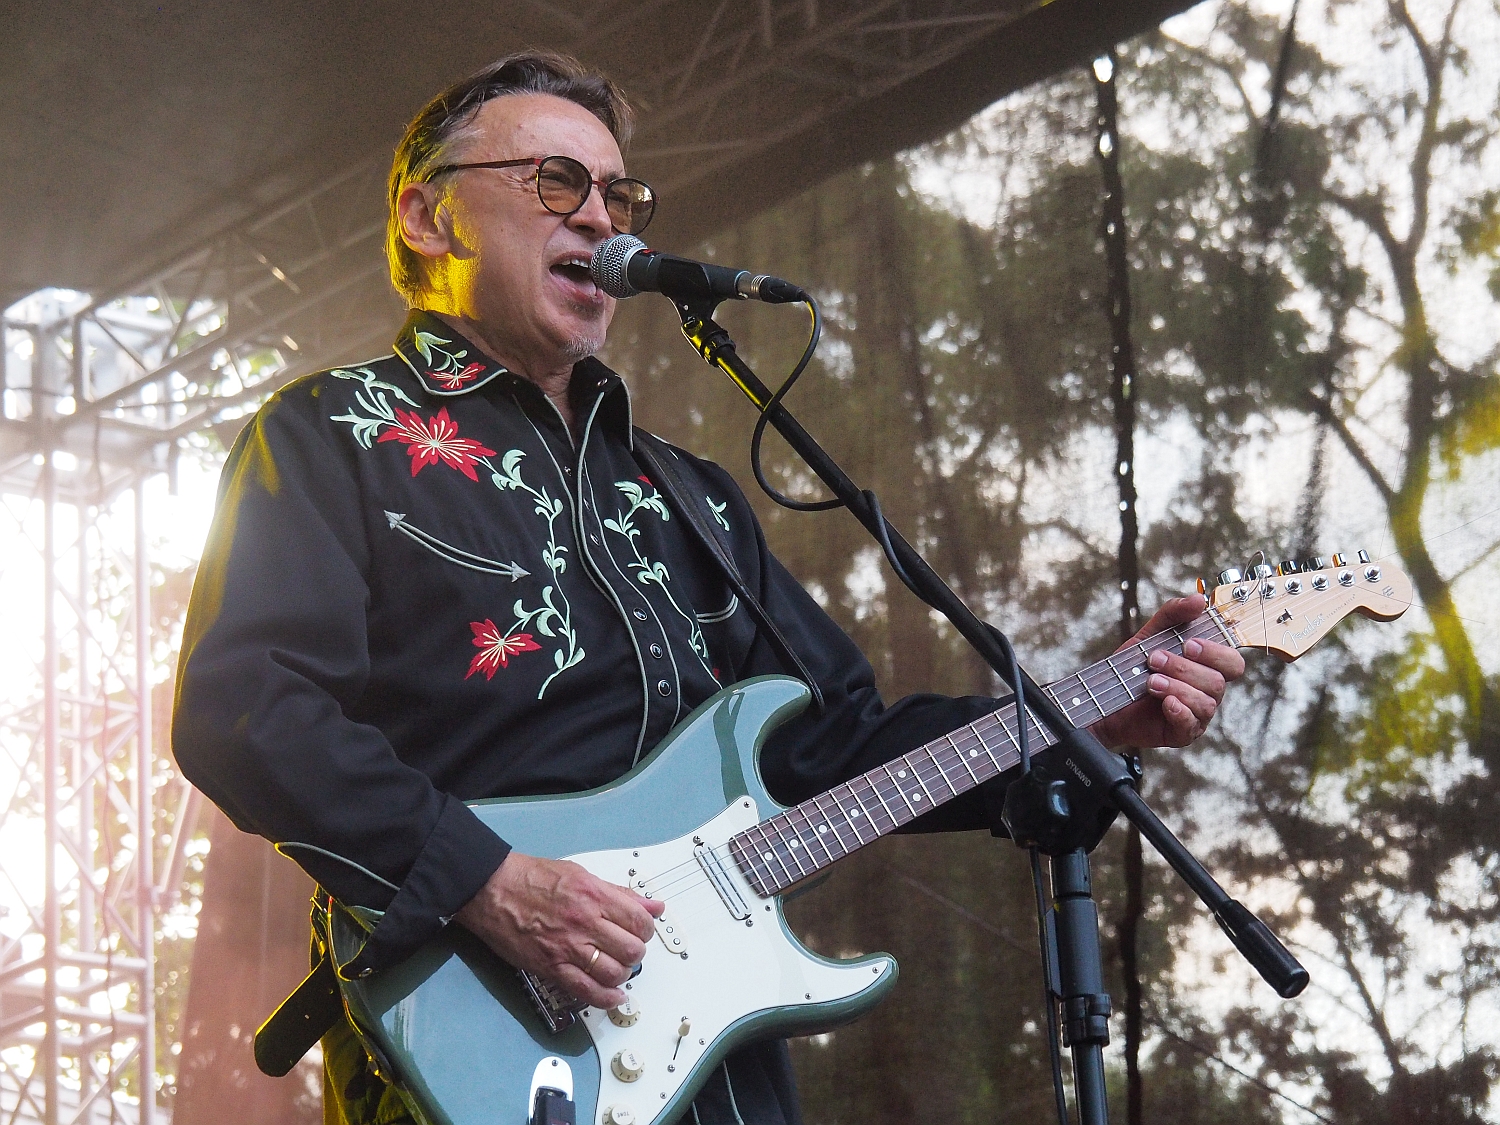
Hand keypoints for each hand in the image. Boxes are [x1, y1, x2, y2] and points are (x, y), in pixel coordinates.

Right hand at [454, 851, 664, 1008]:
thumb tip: (653, 906)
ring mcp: (568, 947)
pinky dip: (605, 998)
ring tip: (617, 968)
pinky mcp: (551, 967)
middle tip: (629, 950)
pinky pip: (586, 991)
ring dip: (622, 974)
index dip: (647, 929)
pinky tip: (612, 996)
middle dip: (636, 953)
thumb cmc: (532, 878)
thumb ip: (619, 893)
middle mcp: (585, 922)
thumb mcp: (581, 874)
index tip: (641, 931)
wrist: (492, 889)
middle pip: (631, 950)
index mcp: (594, 895)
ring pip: (613, 973)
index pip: (639, 920)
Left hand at [1088, 594, 1244, 748]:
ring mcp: (1197, 714)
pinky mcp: (1182, 733)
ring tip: (1150, 681)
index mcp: (1206, 668)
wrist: (1103, 698)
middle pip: (1218, 681)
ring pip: (1205, 702)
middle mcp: (1207, 691)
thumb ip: (1173, 615)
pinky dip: (1179, 710)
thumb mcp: (1149, 635)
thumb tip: (1198, 599)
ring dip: (1176, 686)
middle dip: (1185, 668)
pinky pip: (1191, 724)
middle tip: (1155, 659)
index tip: (1188, 644)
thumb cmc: (1133, 668)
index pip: (1232, 662)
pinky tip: (1164, 702)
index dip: (1216, 653)